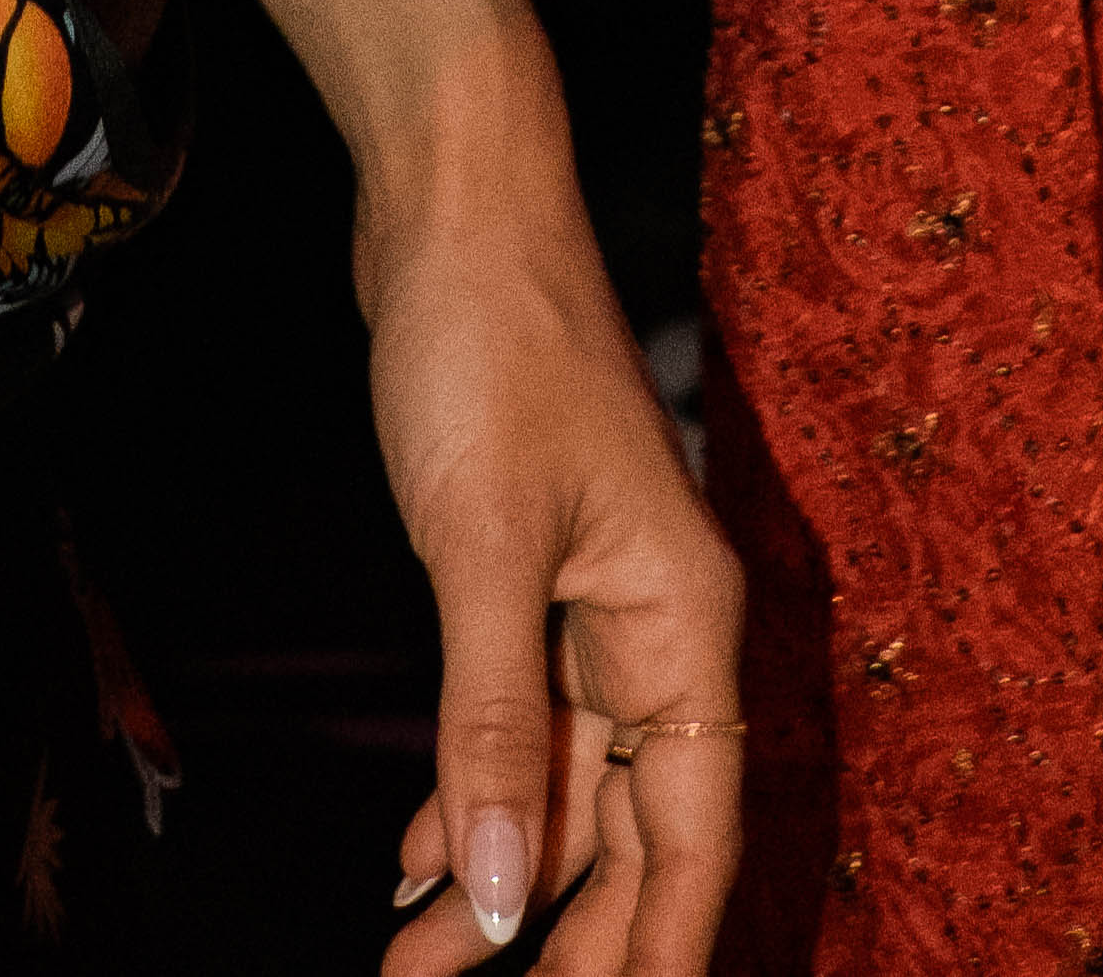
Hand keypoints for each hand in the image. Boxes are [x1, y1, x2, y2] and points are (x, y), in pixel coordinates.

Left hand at [366, 151, 744, 972]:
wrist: (452, 201)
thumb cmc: (487, 344)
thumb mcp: (481, 546)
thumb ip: (496, 730)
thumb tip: (507, 903)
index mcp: (683, 620)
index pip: (691, 834)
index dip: (654, 951)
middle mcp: (658, 625)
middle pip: (630, 829)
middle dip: (557, 932)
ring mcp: (595, 600)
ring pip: (567, 785)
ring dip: (501, 874)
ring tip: (411, 961)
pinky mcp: (532, 574)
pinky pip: (524, 725)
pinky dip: (478, 794)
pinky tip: (419, 858)